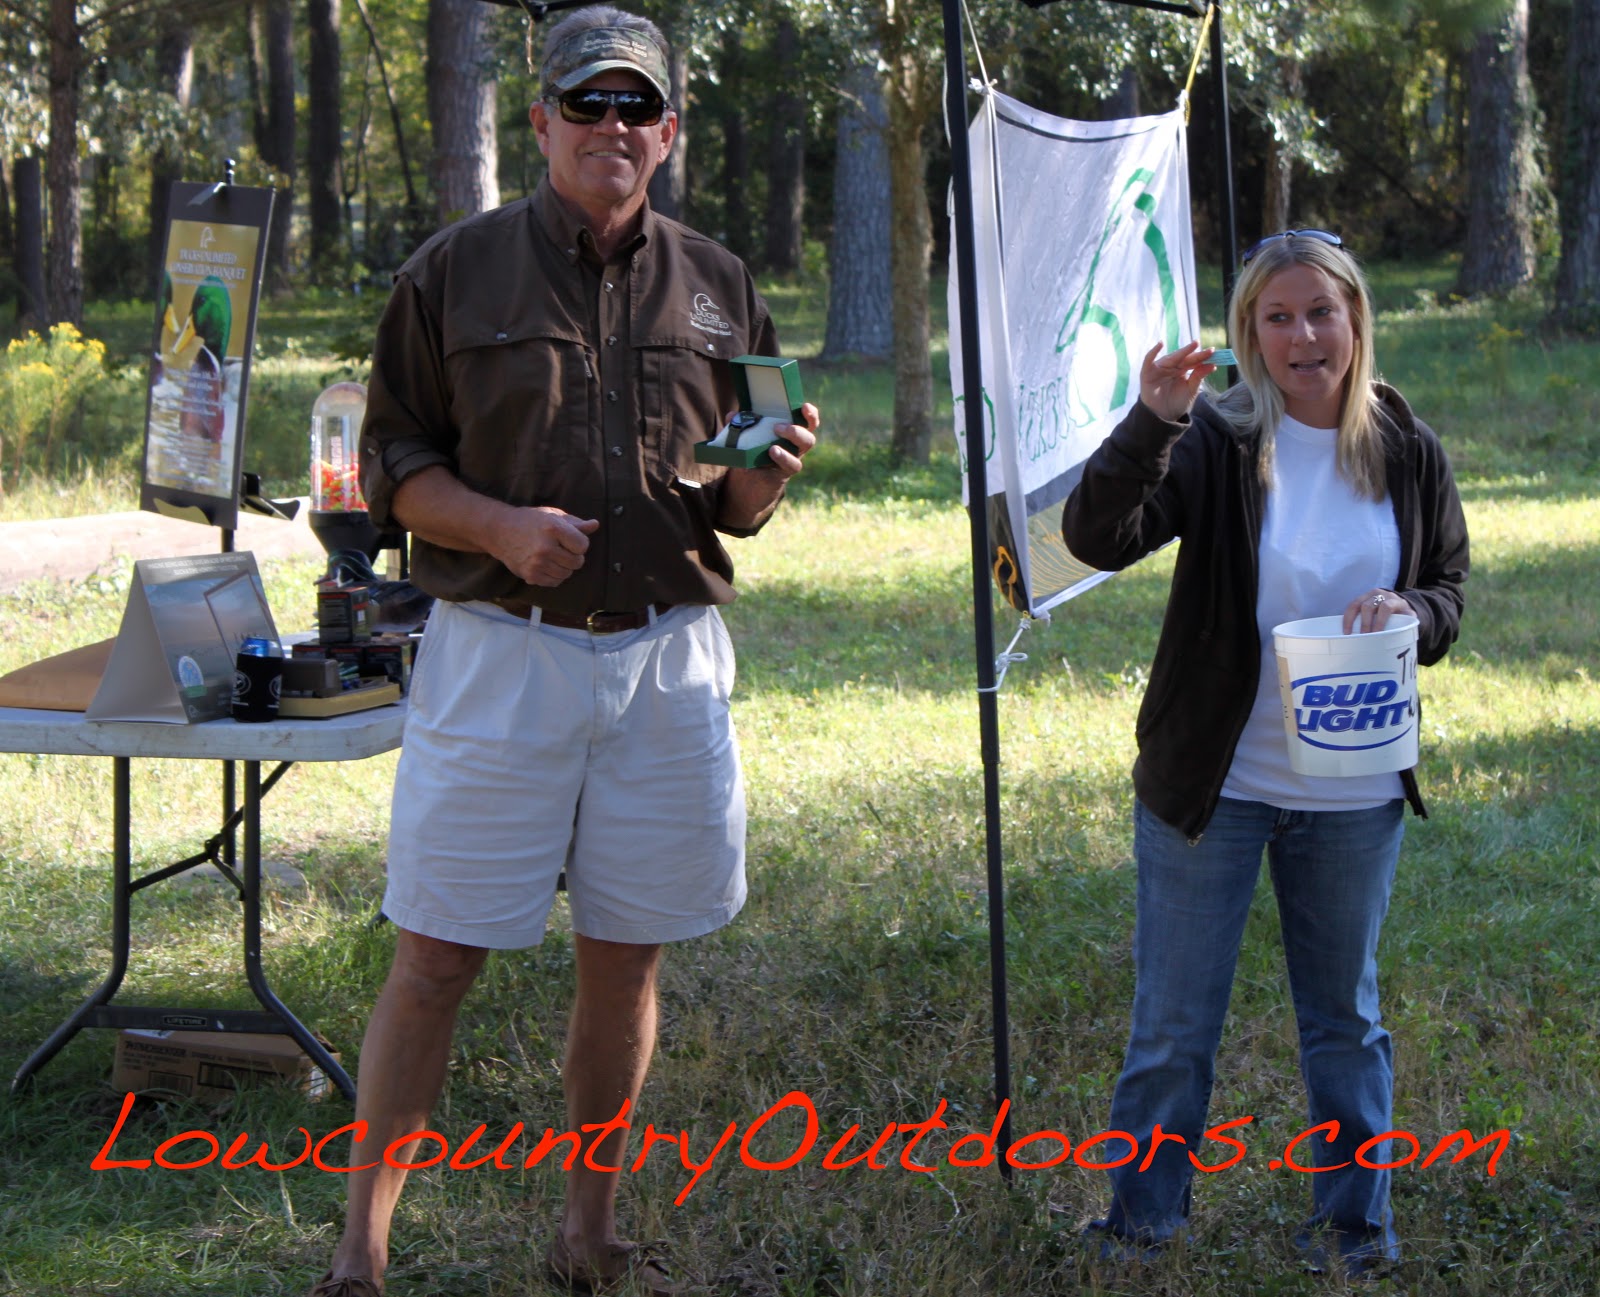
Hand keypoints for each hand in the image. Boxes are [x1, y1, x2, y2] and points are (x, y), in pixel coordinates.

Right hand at [489, 506, 599, 587]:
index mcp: (553, 528)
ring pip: (567, 574)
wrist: (499, 531)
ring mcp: (537, 563)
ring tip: (553, 555)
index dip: (579, 543)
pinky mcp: (531, 575)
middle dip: (573, 556)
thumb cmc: (530, 520)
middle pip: (577, 562)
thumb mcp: (552, 515)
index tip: (569, 539)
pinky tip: (546, 564)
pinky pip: (555, 582)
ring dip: (564, 566)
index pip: (583, 546)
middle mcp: (545, 547)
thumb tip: (595, 525)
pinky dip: (554, 575)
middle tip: (561, 548)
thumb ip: (575, 523)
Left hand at [716, 402, 819, 529]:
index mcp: (791, 432)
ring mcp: (792, 460)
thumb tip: (732, 415)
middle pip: (808, 438)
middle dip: (797, 431)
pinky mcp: (785, 472)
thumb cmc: (753, 450)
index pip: (808, 422)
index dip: (810, 414)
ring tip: (773, 446)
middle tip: (778, 427)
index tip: (804, 406)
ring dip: (789, 447)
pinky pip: (791, 466)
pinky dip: (783, 458)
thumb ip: (742, 424)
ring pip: (802, 452)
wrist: (750, 479)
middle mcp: (796, 446)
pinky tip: (771, 453)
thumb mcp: (748, 435)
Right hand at [1138, 341, 1219, 421]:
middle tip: (1209, 350)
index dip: (1203, 357)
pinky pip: (1148, 360)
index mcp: (1182, 369)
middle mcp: (1171, 366)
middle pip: (1184, 358)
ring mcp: (1159, 368)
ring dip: (1182, 352)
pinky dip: (1153, 352)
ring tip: (1194, 346)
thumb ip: (1199, 377)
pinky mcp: (1147, 373)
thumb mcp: (1191, 390)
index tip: (1214, 352)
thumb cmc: (1177, 403)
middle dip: (1196, 353)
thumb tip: (1213, 365)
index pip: (1193, 361)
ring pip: (1171, 358)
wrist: (1163, 417)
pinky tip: (1160, 344)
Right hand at [1342, 587, 1415, 633]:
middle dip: (1365, 623)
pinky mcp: (1360, 598)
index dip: (1380, 621)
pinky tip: (1345, 628)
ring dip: (1350, 620)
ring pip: (1355, 604)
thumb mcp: (1408, 618)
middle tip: (1363, 636)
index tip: (1377, 634)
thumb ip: (1406, 625)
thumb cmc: (1403, 615)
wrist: (1398, 603)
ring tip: (1348, 633)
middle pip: (1368, 606)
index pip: (1385, 607)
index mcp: (1393, 600)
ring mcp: (1368, 595)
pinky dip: (1346, 617)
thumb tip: (1399, 639)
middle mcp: (1380, 595)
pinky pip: (1350, 606)